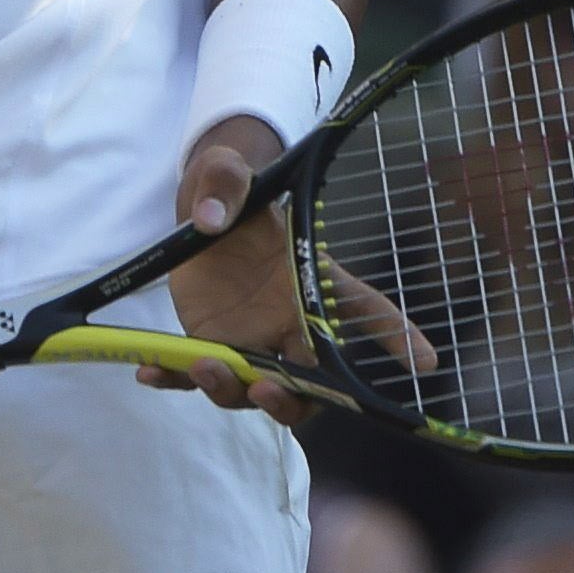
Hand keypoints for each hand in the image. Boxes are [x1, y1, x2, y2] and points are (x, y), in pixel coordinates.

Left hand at [139, 119, 436, 426]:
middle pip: (307, 383)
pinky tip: (147, 372)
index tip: (426, 361)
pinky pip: (190, 374)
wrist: (200, 210)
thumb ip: (226, 183)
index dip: (398, 336)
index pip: (365, 310)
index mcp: (308, 282)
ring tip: (202, 365)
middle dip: (292, 399)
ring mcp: (246, 340)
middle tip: (267, 388)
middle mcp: (285, 323)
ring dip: (230, 390)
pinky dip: (172, 377)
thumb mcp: (225, 172)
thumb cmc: (230, 191)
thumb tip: (213, 220)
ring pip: (251, 389)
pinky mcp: (205, 342)